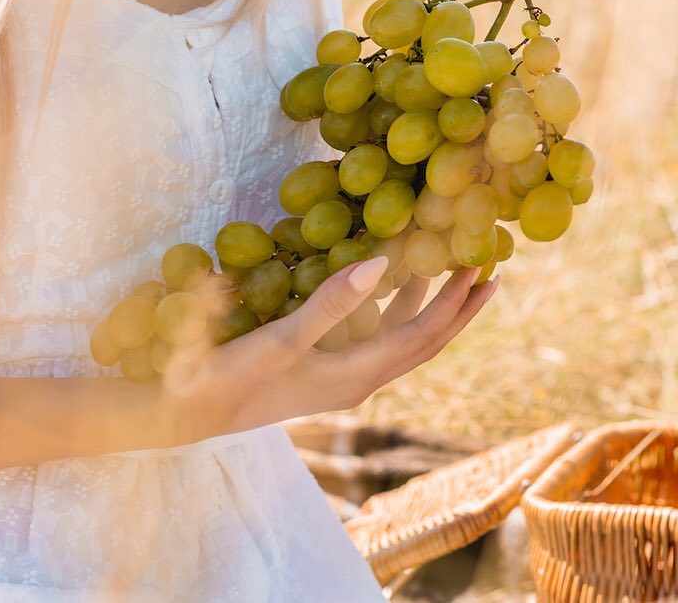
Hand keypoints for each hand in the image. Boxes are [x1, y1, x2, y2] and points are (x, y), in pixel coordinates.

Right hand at [164, 258, 498, 442]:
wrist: (189, 414)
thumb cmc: (233, 379)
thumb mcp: (284, 339)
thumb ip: (334, 303)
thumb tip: (384, 263)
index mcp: (359, 375)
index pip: (424, 335)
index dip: (456, 303)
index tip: (485, 269)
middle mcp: (360, 379)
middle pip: (424, 340)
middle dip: (458, 307)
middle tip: (489, 270)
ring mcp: (342, 376)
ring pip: (400, 336)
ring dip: (427, 305)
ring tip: (449, 270)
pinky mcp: (324, 369)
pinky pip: (375, 335)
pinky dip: (393, 308)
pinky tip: (387, 284)